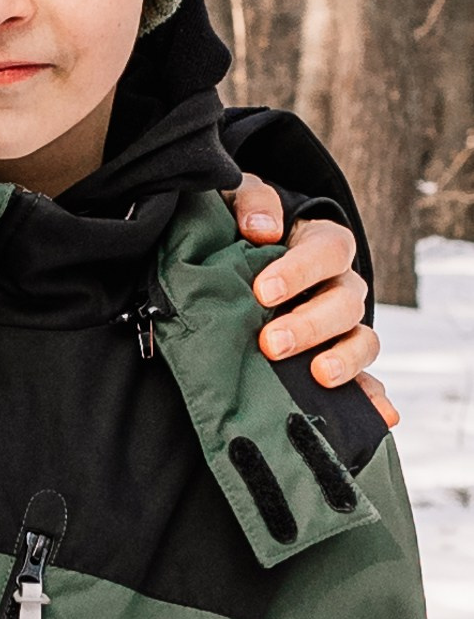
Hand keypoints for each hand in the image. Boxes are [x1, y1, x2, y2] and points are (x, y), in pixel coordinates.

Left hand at [227, 177, 397, 426]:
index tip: (263, 291)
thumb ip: (251, 202)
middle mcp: (342, 284)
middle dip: (308, 325)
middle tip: (270, 343)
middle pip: (344, 303)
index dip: (299, 271)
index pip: (327, 251)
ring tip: (317, 376)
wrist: (240, 253)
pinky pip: (366, 378)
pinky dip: (373, 397)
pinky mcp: (338, 355)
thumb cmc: (242, 223)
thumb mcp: (238, 199)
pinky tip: (379, 418)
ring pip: (361, 340)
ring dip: (343, 360)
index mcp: (323, 242)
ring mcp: (344, 324)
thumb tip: (262, 229)